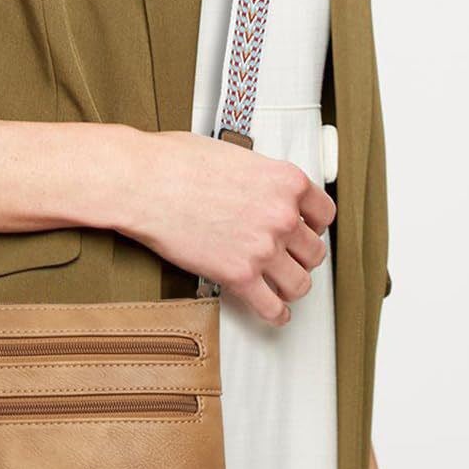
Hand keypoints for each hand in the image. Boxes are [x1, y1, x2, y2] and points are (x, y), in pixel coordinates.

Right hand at [116, 128, 335, 324]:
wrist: (143, 182)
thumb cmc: (175, 162)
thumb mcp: (233, 155)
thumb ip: (258, 177)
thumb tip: (257, 188)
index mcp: (285, 181)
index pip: (324, 212)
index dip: (314, 224)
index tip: (306, 229)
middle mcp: (281, 215)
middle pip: (314, 251)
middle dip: (301, 255)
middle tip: (288, 256)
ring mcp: (263, 248)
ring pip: (300, 282)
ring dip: (291, 284)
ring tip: (280, 284)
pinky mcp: (238, 276)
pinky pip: (272, 307)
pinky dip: (276, 314)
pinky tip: (273, 311)